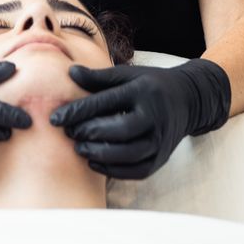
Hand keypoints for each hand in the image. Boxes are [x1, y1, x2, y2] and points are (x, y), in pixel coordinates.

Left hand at [48, 58, 231, 179]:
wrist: (188, 100)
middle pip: (119, 130)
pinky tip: (94, 161)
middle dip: (89, 133)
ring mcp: (160, 139)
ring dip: (99, 153)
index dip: (78, 111)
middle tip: (68, 134)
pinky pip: (136, 170)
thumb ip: (99, 78)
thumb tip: (70, 73)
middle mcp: (155, 116)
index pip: (106, 102)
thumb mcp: (128, 75)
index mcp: (143, 91)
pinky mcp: (161, 158)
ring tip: (79, 148)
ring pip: (128, 154)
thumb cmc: (150, 85)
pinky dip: (113, 169)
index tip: (55, 118)